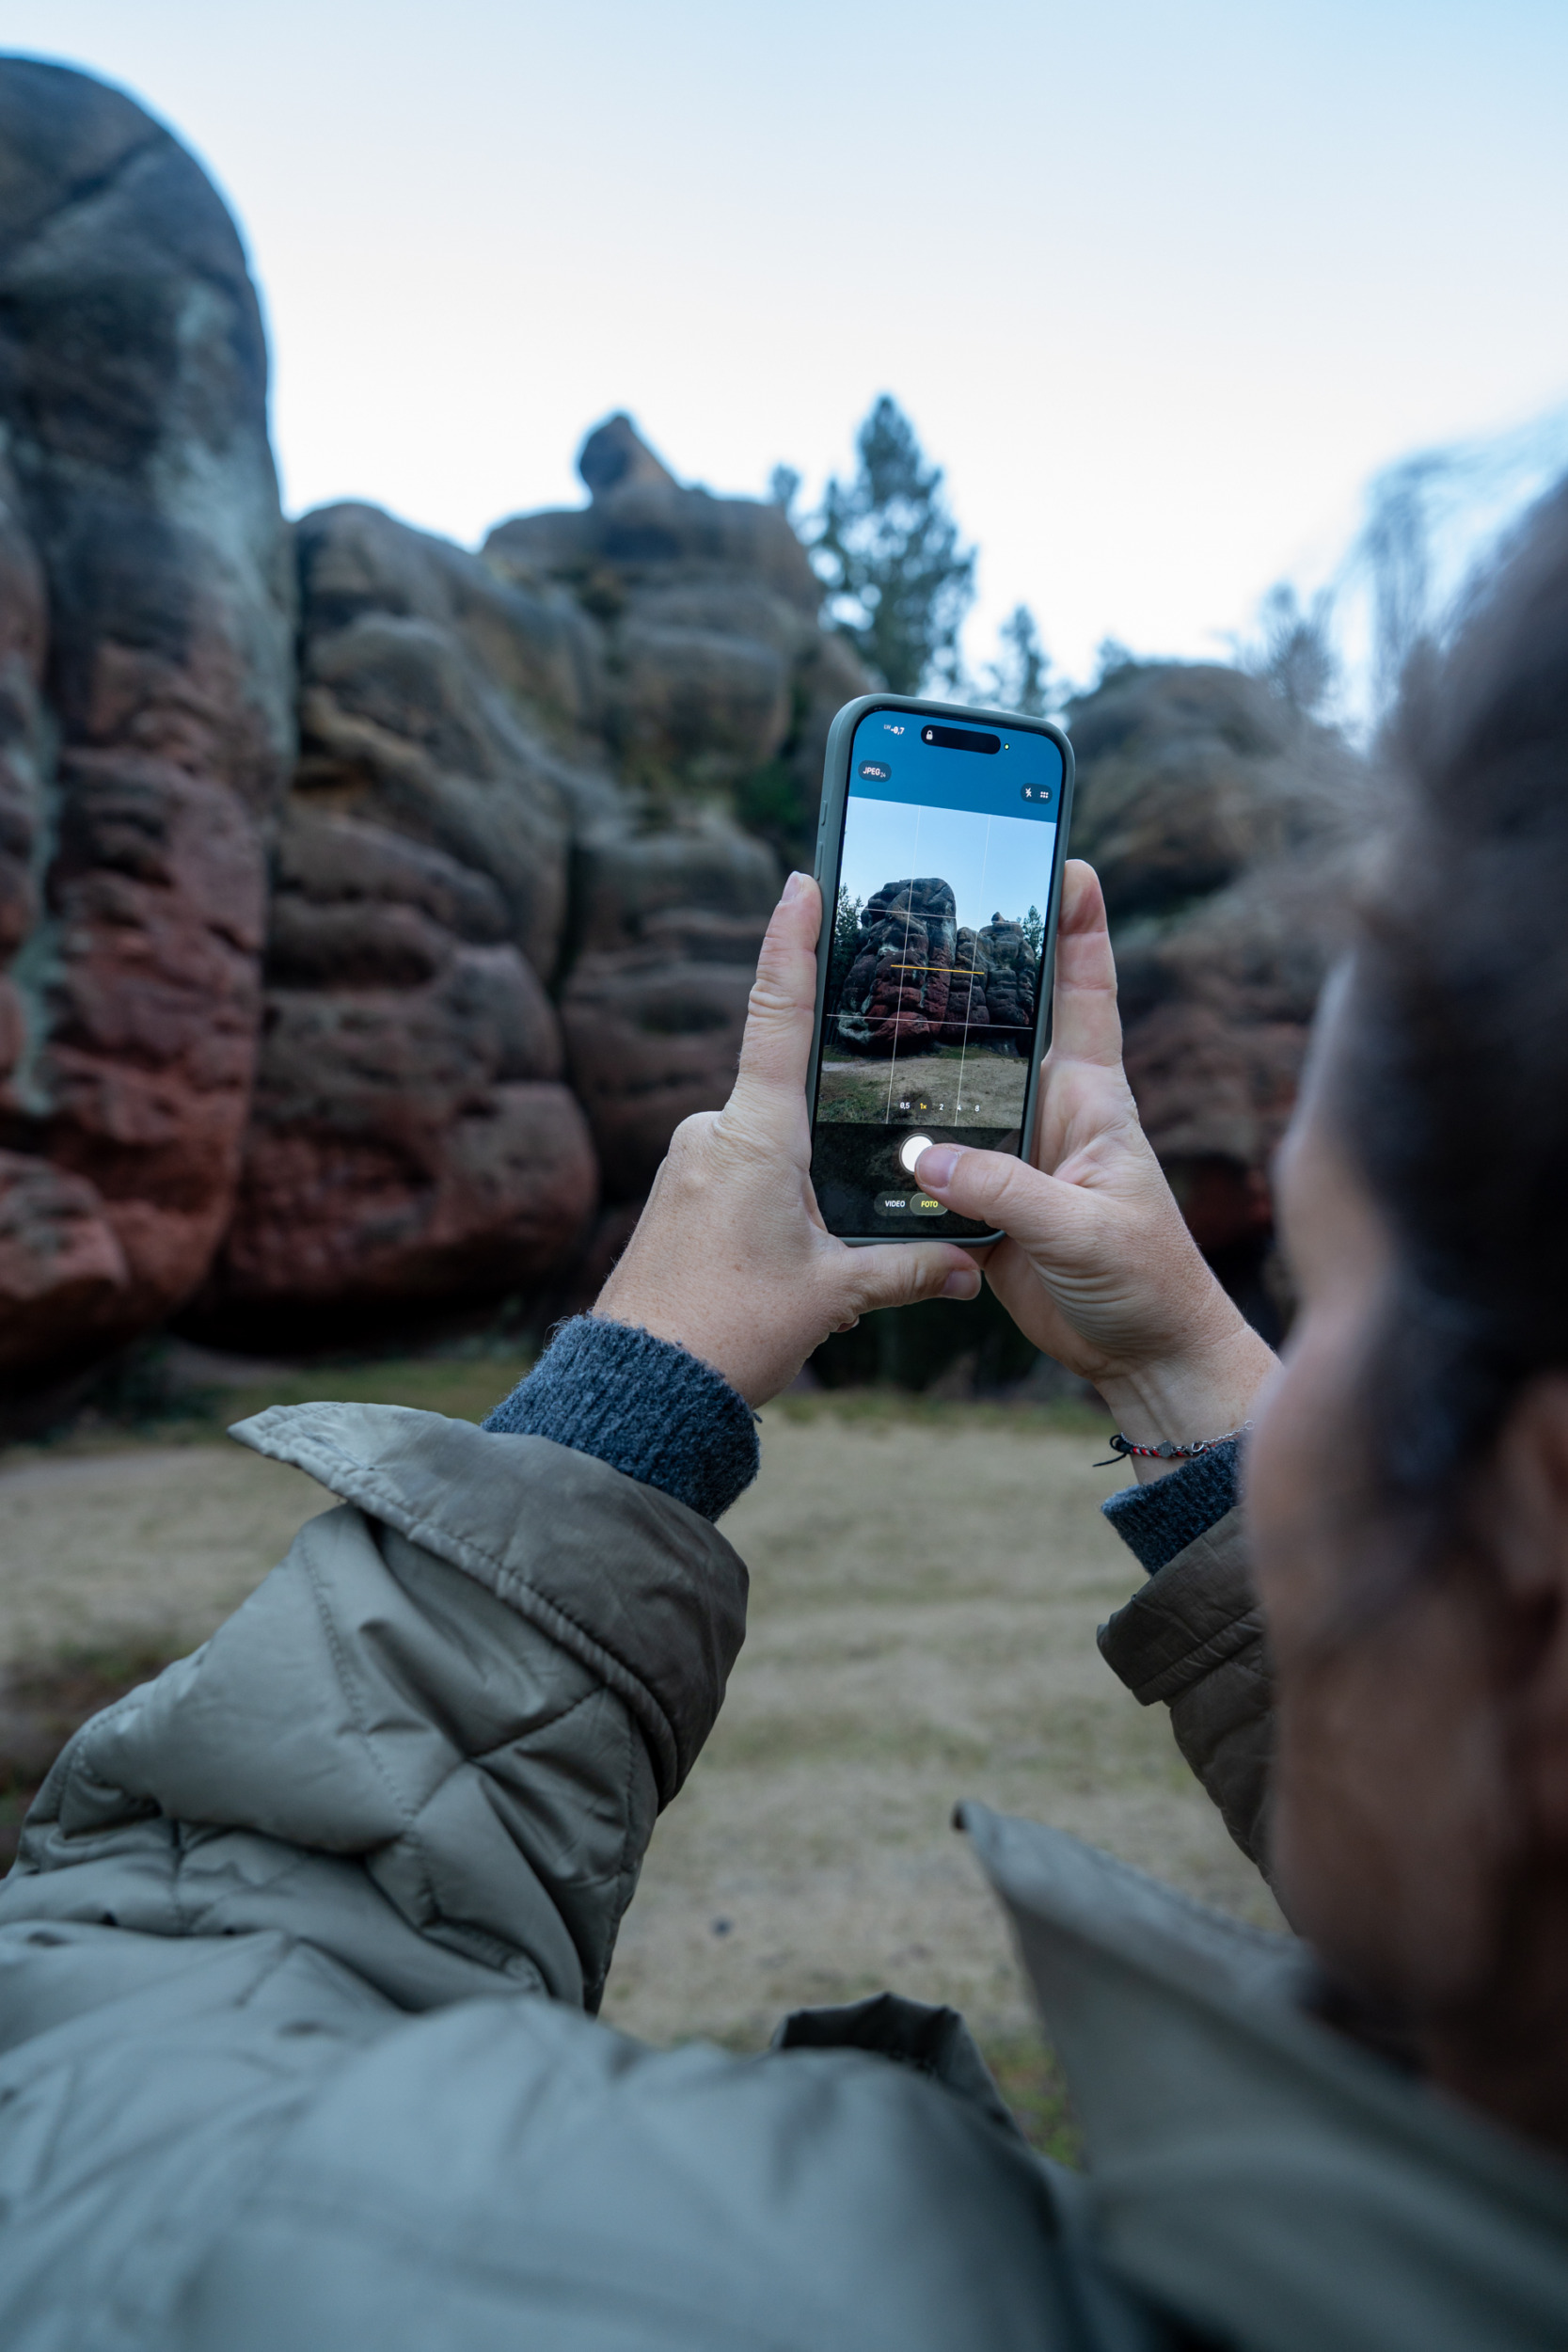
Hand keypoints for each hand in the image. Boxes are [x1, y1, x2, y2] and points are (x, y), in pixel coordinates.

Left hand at [595, 872, 981, 1404]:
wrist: (640, 1390)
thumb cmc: (728, 1331)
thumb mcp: (836, 1295)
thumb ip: (910, 1267)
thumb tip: (971, 1262)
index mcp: (756, 1134)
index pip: (779, 1015)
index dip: (793, 943)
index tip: (802, 880)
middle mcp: (714, 1132)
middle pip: (792, 1102)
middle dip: (836, 1143)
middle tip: (850, 1208)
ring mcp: (689, 1163)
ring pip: (771, 1152)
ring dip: (807, 1194)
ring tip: (816, 1268)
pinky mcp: (677, 1198)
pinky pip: (741, 1182)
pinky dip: (776, 1214)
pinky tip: (785, 1270)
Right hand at [913, 861, 1276, 1476]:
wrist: (1144, 1357)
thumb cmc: (1146, 1283)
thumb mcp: (1083, 1231)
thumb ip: (1006, 1192)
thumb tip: (924, 1157)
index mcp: (1092, 1097)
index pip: (1086, 989)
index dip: (1076, 923)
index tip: (1061, 857)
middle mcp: (1049, 1111)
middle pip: (1002, 1023)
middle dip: (966, 967)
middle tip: (919, 909)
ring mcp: (1012, 1154)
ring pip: (955, 1088)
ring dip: (918, 1056)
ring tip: (862, 1001)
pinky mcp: (983, 1200)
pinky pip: (931, 1158)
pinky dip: (896, 1141)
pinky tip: (853, 1120)